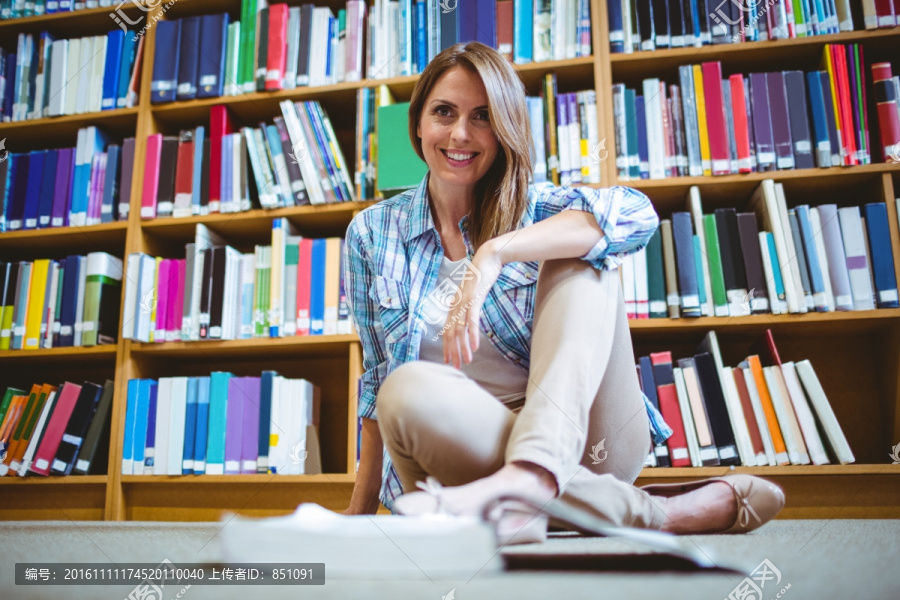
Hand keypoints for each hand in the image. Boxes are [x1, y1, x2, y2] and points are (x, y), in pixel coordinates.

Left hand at [442, 240, 503, 368]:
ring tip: (466, 362)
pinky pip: (472, 321)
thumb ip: (469, 306)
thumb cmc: (482, 276)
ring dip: (462, 348)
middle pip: (451, 333)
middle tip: (455, 367)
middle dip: (453, 352)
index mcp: (454, 305)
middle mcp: (455, 305)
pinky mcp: (474, 299)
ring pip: (460, 330)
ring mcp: (464, 302)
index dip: (447, 347)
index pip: (447, 330)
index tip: (449, 361)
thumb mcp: (473, 294)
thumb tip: (469, 320)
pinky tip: (474, 347)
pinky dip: (472, 335)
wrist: (488, 258)